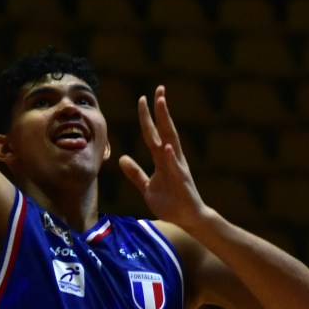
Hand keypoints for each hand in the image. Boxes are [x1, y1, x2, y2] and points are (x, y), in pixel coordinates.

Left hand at [118, 85, 204, 227]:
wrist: (186, 218)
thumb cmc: (169, 202)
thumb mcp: (146, 187)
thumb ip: (135, 173)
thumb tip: (122, 159)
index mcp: (162, 158)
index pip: (152, 133)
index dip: (147, 117)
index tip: (143, 98)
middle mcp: (171, 158)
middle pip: (165, 130)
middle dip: (161, 110)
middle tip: (158, 90)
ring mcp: (178, 167)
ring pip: (170, 141)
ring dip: (166, 123)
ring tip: (162, 106)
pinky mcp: (181, 181)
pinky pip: (174, 167)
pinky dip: (170, 157)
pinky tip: (165, 146)